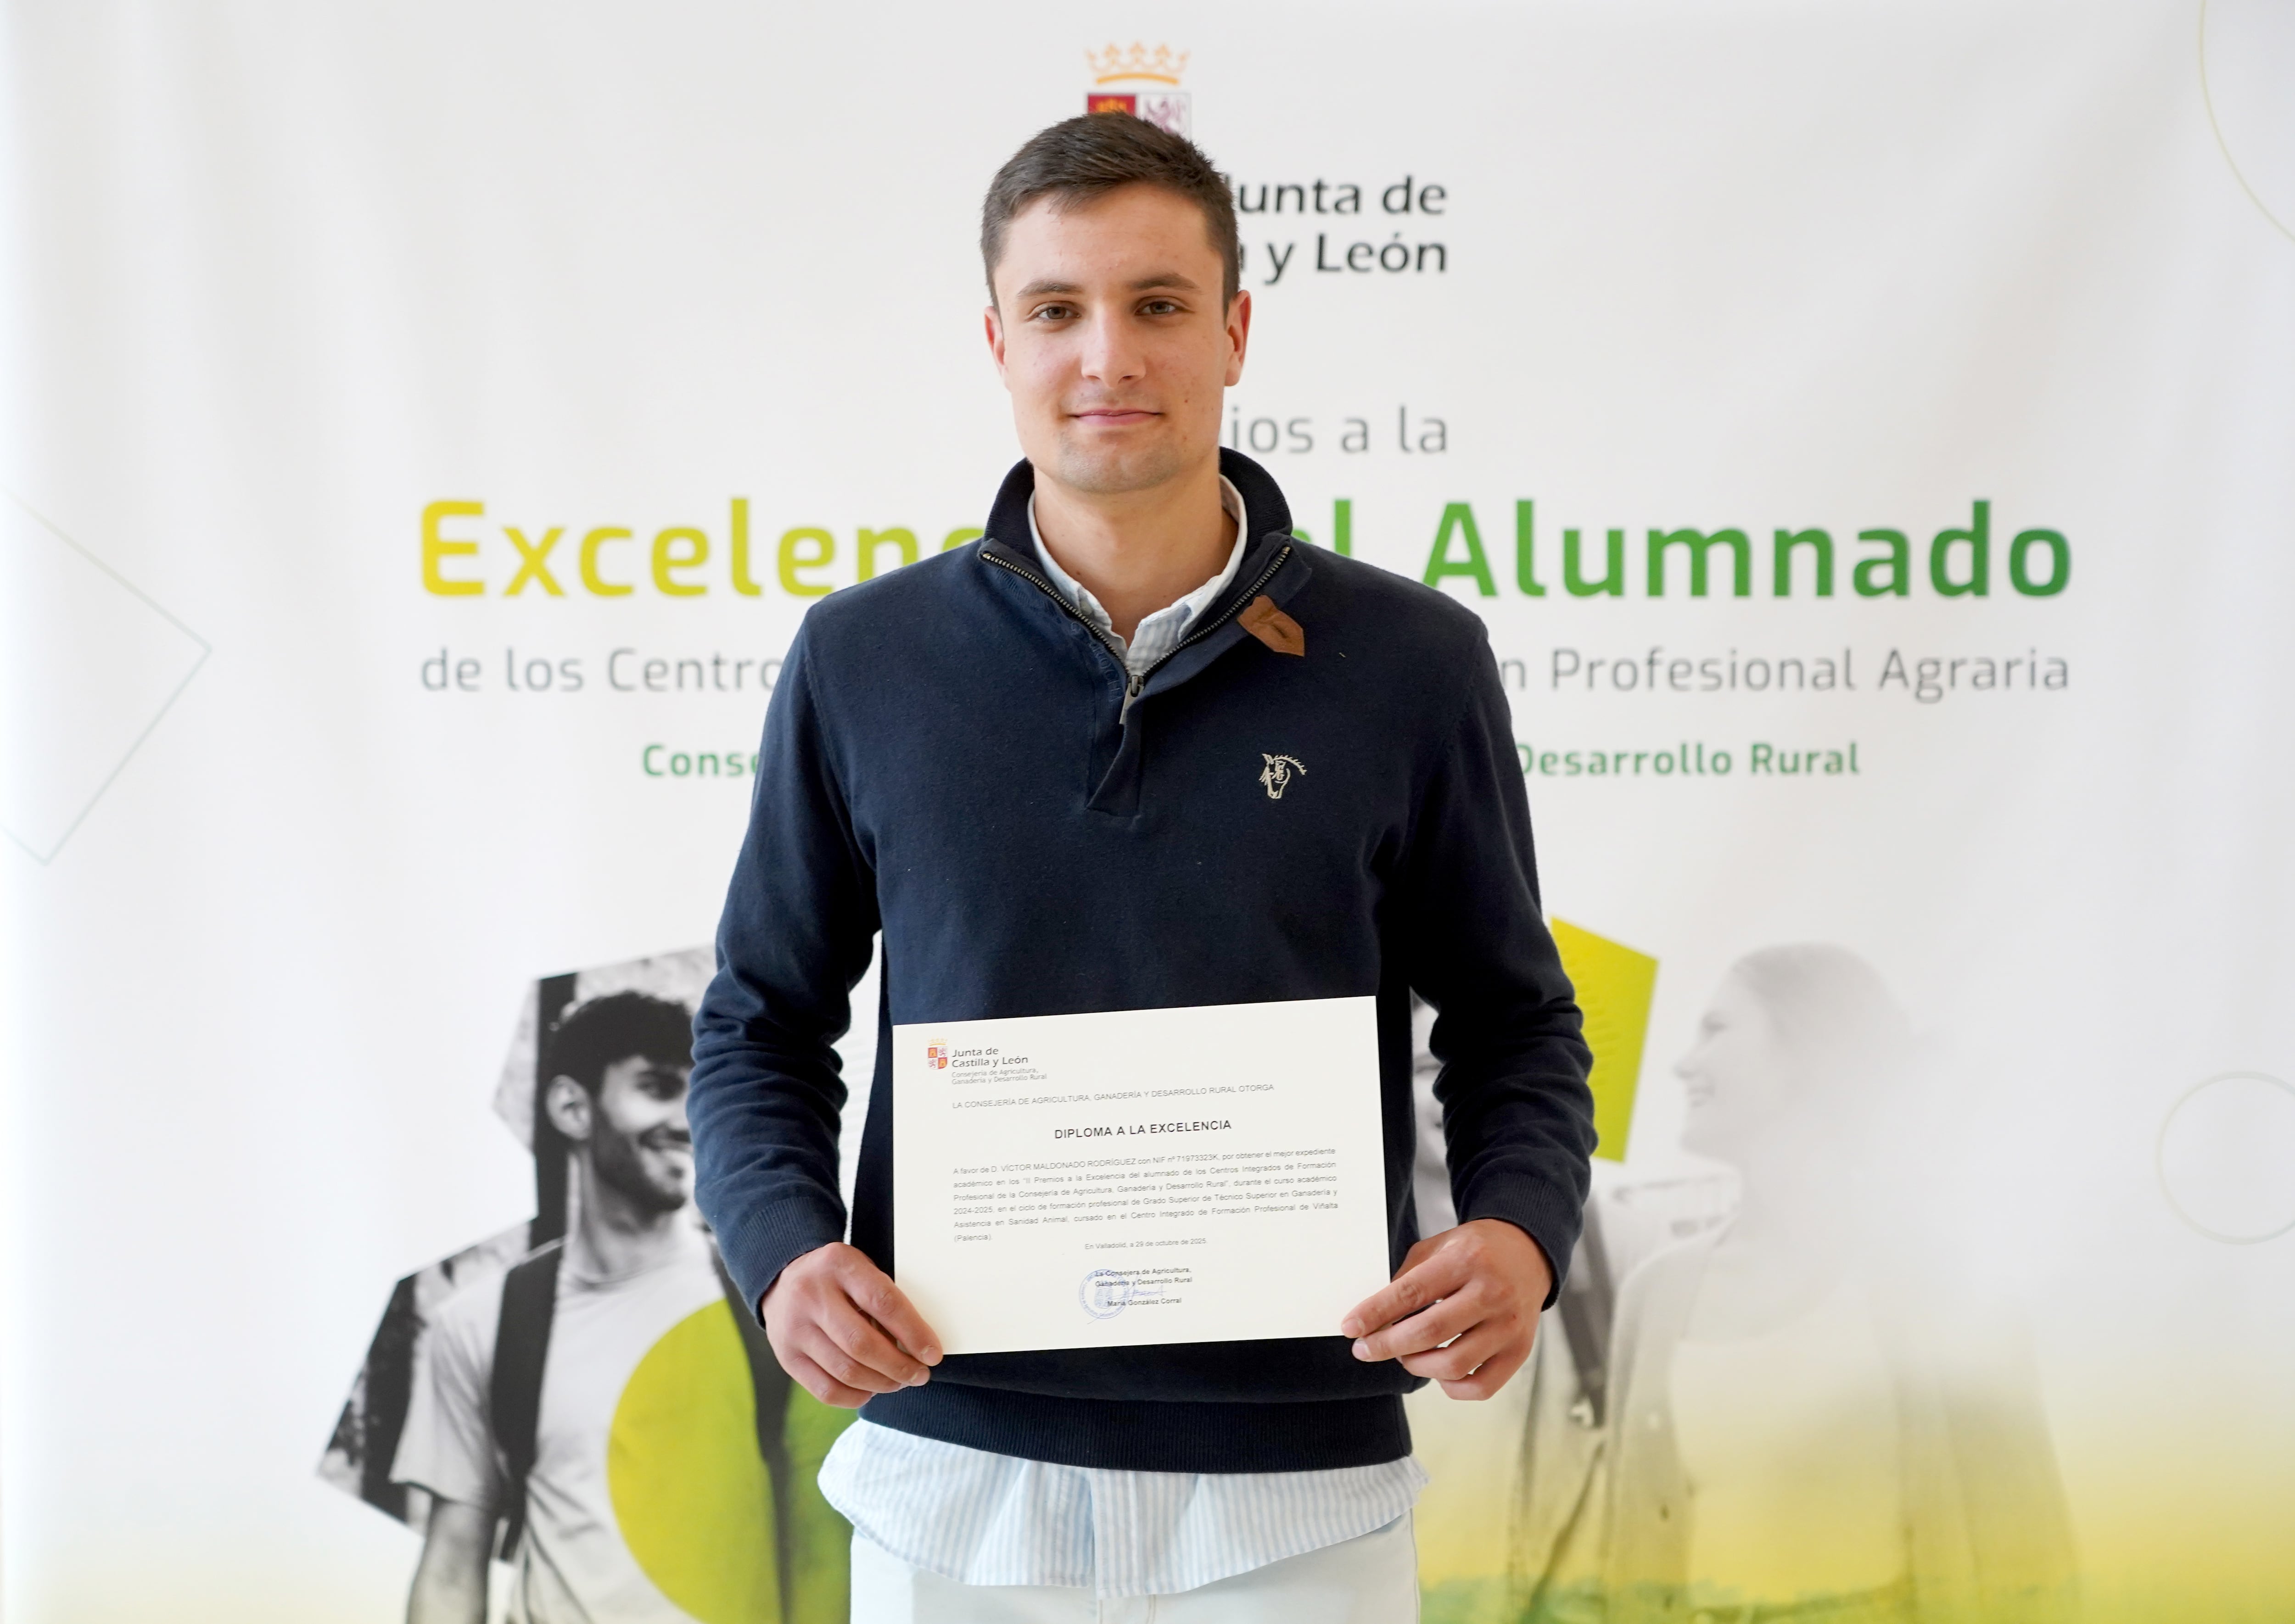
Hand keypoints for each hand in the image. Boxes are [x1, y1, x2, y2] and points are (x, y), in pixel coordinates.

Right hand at [761, 1242, 942, 1406]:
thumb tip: (920, 1343)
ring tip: (899, 1382)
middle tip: (920, 1375)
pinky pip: (825, 1390)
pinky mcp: (786, 1356)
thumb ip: (884, 1297)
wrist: (782, 1279)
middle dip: (899, 1366)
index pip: (883, 1303)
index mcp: (839, 1264)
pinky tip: (871, 1390)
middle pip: (862, 1344)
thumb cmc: (838, 1278)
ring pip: (845, 1371)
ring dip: (881, 1383)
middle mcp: (812, 1295)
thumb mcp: (860, 1268)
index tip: (933, 1354)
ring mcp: (794, 1328)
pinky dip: (854, 1397)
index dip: (914, 1333)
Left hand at [1339, 1218, 1551, 1399]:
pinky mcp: (1519, 1351)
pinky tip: (1437, 1370)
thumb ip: (1407, 1278)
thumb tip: (1373, 1317)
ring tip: (1403, 1354)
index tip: (1349, 1327)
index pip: (1411, 1293)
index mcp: (1466, 1260)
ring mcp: (1509, 1326)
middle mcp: (1492, 1293)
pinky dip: (1450, 1386)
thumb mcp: (1438, 1247)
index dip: (1375, 1313)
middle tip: (1365, 1348)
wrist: (1529, 1254)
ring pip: (1453, 1365)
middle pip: (1429, 1333)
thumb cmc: (1474, 1251)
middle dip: (1386, 1345)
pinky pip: (1479, 1386)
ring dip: (1416, 1366)